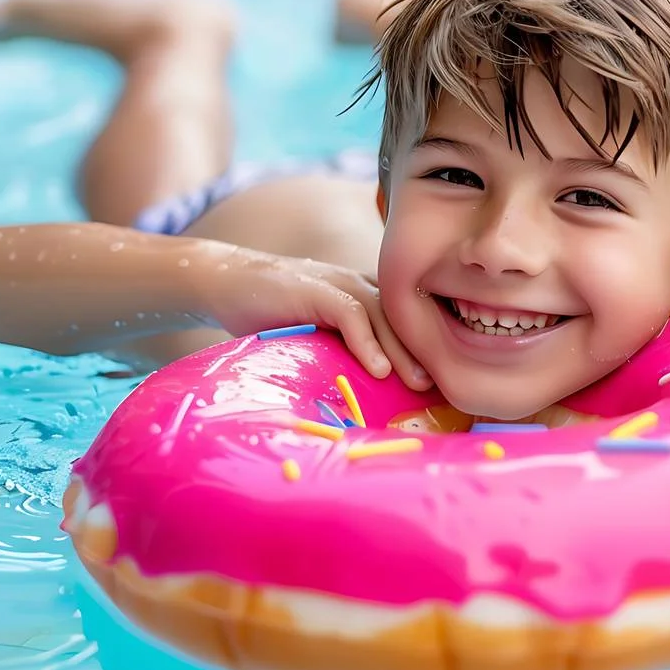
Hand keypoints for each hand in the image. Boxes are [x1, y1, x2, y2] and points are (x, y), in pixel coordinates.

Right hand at [195, 247, 429, 389]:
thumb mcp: (318, 331)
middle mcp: (359, 283)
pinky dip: (367, 342)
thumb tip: (371, 388)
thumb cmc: (272, 312)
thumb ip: (345, 347)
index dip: (427, 345)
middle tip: (444, 387)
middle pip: (405, 316)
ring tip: (419, 383)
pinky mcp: (315, 289)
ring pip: (384, 314)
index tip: (443, 380)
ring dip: (403, 350)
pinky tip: (378, 368)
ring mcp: (338, 282)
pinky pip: (351, 314)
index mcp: (365, 293)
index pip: (408, 316)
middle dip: (425, 351)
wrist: (225, 281)